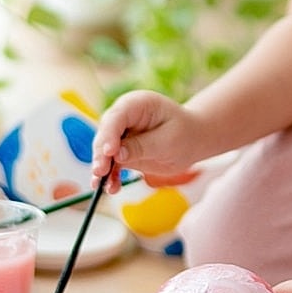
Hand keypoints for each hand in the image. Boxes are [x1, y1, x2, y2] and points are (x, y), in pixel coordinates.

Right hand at [91, 90, 205, 191]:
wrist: (192, 140)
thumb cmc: (184, 133)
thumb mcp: (168, 140)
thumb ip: (142, 147)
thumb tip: (117, 155)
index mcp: (137, 104)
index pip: (117, 116)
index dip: (109, 134)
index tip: (109, 152)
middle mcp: (124, 117)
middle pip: (105, 134)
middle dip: (101, 153)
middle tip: (100, 171)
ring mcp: (120, 134)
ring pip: (104, 151)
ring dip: (101, 168)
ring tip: (100, 184)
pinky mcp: (121, 152)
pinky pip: (111, 164)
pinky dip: (110, 177)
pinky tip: (112, 188)